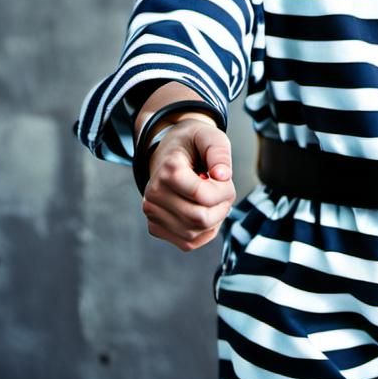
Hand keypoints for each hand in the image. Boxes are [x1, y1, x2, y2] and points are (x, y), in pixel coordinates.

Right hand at [140, 117, 235, 250]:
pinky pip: (188, 242)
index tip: (225, 178)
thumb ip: (220, 153)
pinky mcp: (155, 227)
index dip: (225, 190)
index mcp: (168, 169)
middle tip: (223, 190)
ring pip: (194, 234)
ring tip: (212, 198)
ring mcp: (152, 212)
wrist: (171, 152)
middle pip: (200, 218)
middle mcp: (155, 193)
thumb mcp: (211, 136)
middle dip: (221, 207)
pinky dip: (204, 231)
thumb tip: (223, 176)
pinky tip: (205, 210)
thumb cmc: (194, 144)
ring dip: (214, 219)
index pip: (203, 195)